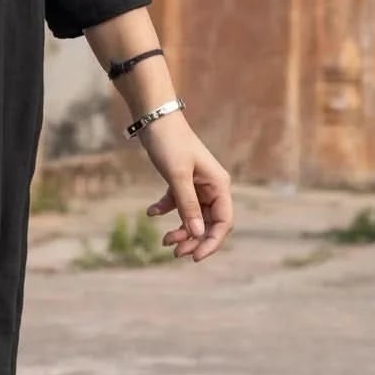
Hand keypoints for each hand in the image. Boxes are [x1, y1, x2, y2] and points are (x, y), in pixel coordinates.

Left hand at [139, 115, 232, 261]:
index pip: (223, 222)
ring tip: (164, 241)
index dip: (211, 242)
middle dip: (193, 239)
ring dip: (181, 229)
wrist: (154, 117)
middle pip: (208, 223)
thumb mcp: (177, 176)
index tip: (194, 257)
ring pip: (194, 216)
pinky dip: (167, 210)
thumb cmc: (169, 143)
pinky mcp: (182, 180)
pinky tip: (152, 212)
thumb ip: (187, 205)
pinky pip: (178, 203)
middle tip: (174, 251)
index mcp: (218, 185)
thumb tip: (197, 234)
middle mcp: (212, 186)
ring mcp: (197, 184)